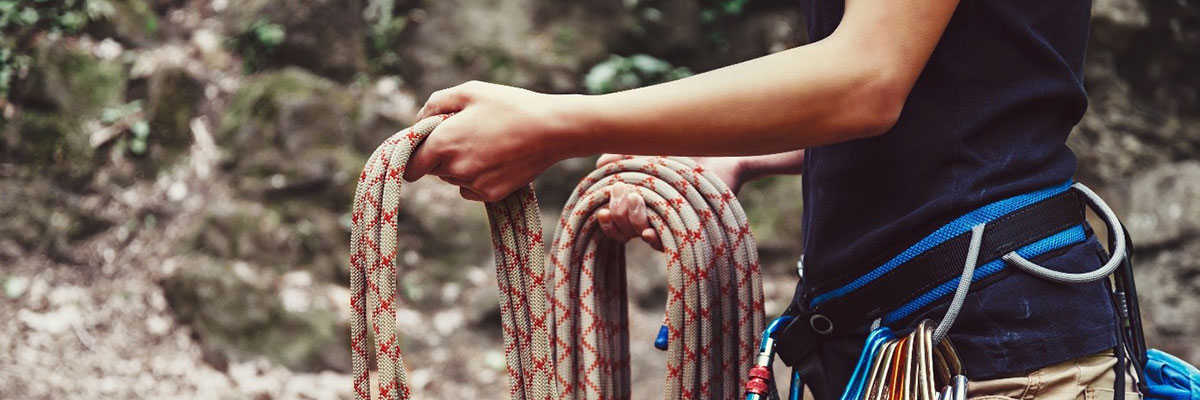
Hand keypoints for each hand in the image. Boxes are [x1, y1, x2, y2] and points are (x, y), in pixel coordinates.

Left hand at [403, 81, 581, 201]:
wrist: (552, 130)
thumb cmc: (510, 106)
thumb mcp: (470, 91)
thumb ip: (436, 102)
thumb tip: (419, 118)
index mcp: (443, 143)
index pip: (410, 164)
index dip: (414, 154)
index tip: (424, 146)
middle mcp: (454, 168)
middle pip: (433, 170)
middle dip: (441, 155)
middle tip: (466, 134)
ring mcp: (473, 184)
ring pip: (454, 178)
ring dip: (460, 165)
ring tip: (487, 143)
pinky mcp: (491, 195)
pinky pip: (471, 188)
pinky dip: (477, 177)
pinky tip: (497, 159)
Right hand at [594, 155, 745, 250]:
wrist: (718, 150)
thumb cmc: (683, 151)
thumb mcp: (647, 150)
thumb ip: (622, 155)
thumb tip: (598, 165)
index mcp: (638, 201)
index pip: (613, 221)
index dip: (605, 219)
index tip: (602, 208)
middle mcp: (651, 215)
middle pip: (623, 229)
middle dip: (618, 214)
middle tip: (624, 191)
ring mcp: (668, 223)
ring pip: (640, 234)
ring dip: (633, 220)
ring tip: (636, 198)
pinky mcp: (686, 228)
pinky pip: (665, 242)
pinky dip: (653, 238)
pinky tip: (647, 232)